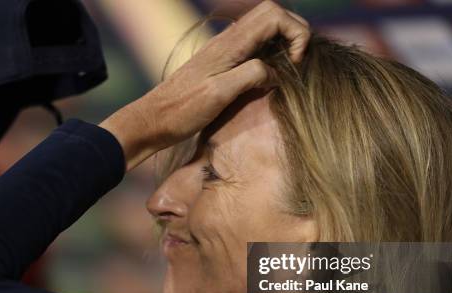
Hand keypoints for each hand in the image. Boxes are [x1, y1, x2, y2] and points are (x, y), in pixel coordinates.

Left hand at [100, 0, 309, 170]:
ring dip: (283, 43)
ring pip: (264, 29)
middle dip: (294, 32)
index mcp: (230, 44)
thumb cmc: (182, 110)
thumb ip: (251, 75)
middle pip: (273, 14)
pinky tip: (269, 78)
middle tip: (297, 63)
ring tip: (288, 70)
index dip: (295, 33)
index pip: (274, 14)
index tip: (295, 63)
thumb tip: (276, 73)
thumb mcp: (219, 94)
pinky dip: (270, 54)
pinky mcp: (222, 63)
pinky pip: (254, 46)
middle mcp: (228, 40)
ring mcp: (225, 50)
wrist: (154, 120)